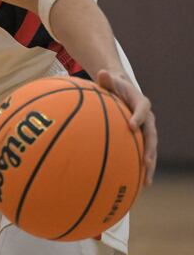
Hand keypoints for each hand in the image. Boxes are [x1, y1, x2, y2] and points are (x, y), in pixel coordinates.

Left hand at [96, 70, 156, 185]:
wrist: (120, 88)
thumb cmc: (113, 85)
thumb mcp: (109, 80)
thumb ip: (106, 79)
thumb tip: (101, 72)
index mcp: (140, 102)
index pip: (143, 108)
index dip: (139, 117)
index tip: (132, 126)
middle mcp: (146, 117)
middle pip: (152, 134)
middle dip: (150, 149)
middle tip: (147, 162)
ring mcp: (145, 129)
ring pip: (150, 148)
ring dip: (149, 164)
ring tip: (147, 181)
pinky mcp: (140, 137)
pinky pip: (141, 152)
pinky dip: (140, 167)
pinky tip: (137, 183)